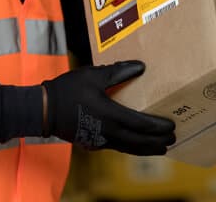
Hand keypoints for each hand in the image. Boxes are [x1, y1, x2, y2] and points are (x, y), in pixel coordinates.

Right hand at [42, 61, 175, 154]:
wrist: (42, 110)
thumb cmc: (68, 90)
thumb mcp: (94, 75)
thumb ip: (118, 72)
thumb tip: (141, 66)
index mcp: (111, 114)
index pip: (142, 124)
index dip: (159, 126)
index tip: (172, 125)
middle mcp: (108, 131)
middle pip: (139, 142)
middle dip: (158, 141)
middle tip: (173, 140)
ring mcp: (100, 140)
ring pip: (129, 148)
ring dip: (147, 149)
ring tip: (162, 149)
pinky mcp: (93, 143)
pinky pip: (118, 148)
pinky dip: (132, 149)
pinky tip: (136, 146)